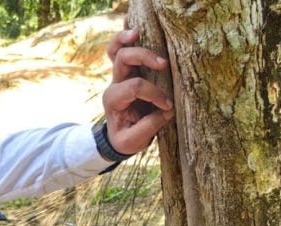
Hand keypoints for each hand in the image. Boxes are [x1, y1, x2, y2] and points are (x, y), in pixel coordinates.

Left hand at [101, 28, 173, 155]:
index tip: (167, 107)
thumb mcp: (133, 142)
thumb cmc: (126, 138)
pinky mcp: (129, 72)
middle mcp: (115, 85)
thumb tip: (167, 110)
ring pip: (118, 49)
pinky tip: (134, 28)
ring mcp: (120, 76)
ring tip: (139, 32)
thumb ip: (148, 126)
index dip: (154, 94)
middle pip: (123, 59)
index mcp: (113, 101)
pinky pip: (122, 49)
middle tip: (163, 64)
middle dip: (143, 57)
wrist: (118, 137)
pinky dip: (125, 37)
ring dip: (129, 39)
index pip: (135, 87)